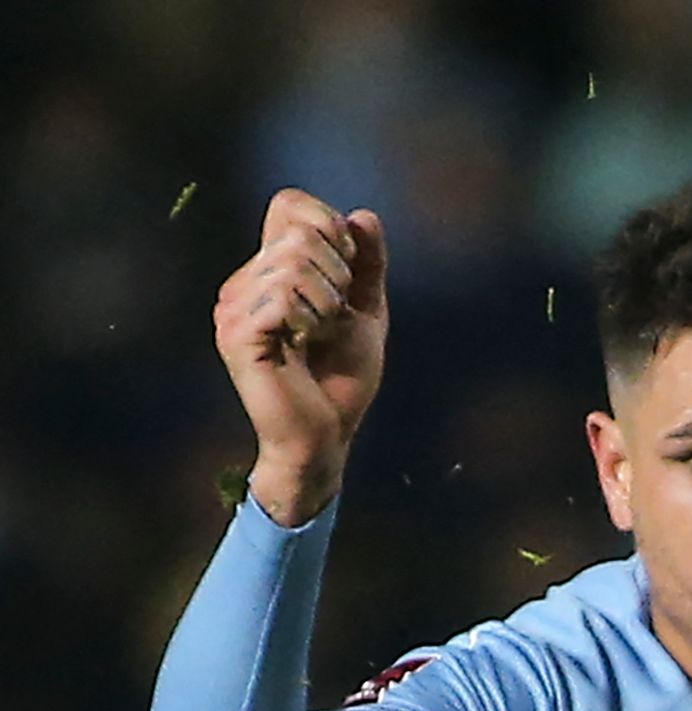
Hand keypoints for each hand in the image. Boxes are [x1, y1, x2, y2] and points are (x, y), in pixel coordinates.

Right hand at [212, 189, 388, 524]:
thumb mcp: (366, 312)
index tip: (347, 272)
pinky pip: (284, 294)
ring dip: (330, 300)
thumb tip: (363, 215)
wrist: (327, 436)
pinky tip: (308, 344)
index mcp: (270, 270)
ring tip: (321, 333)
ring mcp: (234, 306)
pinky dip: (314, 317)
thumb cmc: (341, 379)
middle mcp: (245, 281)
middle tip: (336, 315)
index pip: (290, 204)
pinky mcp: (237, 333)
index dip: (329, 225)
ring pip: (294, 262)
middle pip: (301, 232)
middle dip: (340, 272)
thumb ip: (367, 264)